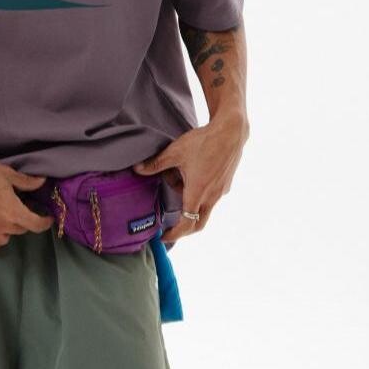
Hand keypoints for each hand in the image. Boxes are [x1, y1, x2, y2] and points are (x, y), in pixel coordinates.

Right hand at [0, 152, 51, 250]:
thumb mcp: (7, 174)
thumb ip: (26, 182)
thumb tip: (42, 181)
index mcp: (12, 211)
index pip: (36, 225)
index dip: (45, 222)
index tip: (46, 218)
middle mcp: (0, 226)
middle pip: (20, 230)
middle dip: (23, 220)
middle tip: (19, 209)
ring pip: (4, 240)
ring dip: (7, 231)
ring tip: (3, 218)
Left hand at [133, 110, 248, 245]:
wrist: (231, 132)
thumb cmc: (203, 142)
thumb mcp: (174, 152)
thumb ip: (155, 164)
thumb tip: (137, 169)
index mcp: (198, 192)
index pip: (187, 223)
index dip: (175, 233)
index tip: (163, 236)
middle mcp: (212, 196)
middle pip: (198, 223)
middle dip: (183, 228)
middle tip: (169, 228)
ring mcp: (221, 191)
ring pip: (202, 206)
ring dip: (187, 201)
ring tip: (174, 178)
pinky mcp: (225, 184)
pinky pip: (209, 196)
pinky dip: (197, 193)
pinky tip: (188, 173)